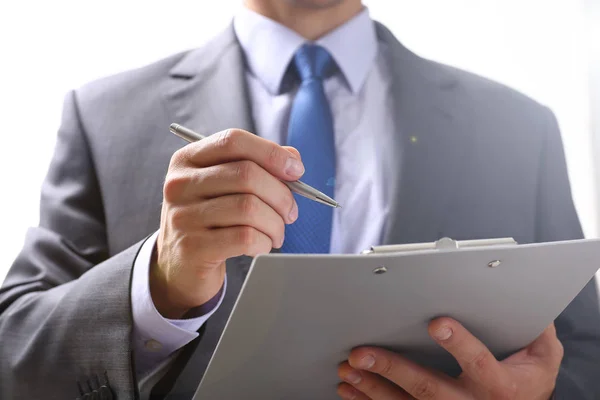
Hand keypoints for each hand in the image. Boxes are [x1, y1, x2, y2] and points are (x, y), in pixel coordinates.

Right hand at [151, 129, 303, 317]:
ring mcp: (183, 216)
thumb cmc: (211, 221)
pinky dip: (264, 242)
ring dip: (275, 223)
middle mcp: (180, 184)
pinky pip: (245, 237)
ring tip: (277, 233)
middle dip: (281, 195)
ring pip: (249, 208)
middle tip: (291, 212)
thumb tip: (292, 158)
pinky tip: (262, 246)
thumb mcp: (225, 188)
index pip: (233, 141)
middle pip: (247, 174)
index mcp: (187, 160)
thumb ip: (257, 166)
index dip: (271, 153)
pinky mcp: (193, 247)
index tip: (296, 171)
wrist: (180, 267)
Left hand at [337, 319, 562, 399]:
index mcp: (500, 385)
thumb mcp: (543, 356)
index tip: (437, 323)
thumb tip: (527, 299)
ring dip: (373, 388)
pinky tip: (350, 390)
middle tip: (361, 353)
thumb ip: (536, 330)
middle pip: (429, 388)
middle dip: (393, 369)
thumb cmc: (527, 380)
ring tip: (347, 370)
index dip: (460, 344)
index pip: (480, 364)